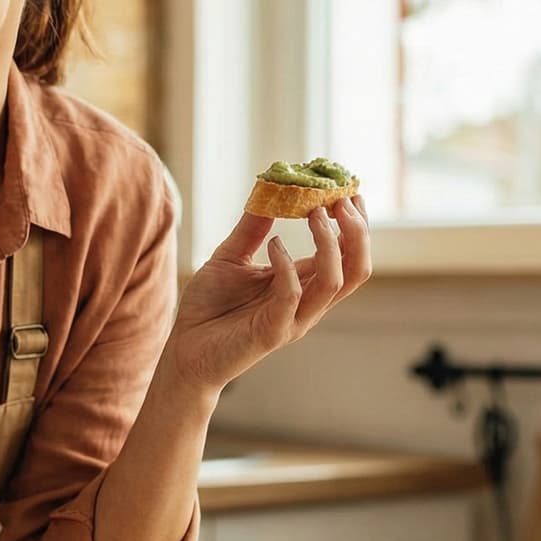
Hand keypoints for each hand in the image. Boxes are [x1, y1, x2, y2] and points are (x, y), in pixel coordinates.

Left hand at [165, 197, 371, 393]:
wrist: (184, 351)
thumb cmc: (209, 308)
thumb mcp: (230, 257)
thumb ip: (252, 228)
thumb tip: (269, 189)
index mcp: (304, 285)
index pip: (347, 255)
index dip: (356, 225)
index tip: (348, 192)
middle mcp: (307, 304)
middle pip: (355, 270)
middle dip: (357, 232)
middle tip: (342, 200)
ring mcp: (292, 320)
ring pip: (334, 283)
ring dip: (330, 244)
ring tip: (315, 212)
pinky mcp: (271, 333)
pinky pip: (292, 297)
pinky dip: (287, 266)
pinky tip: (274, 244)